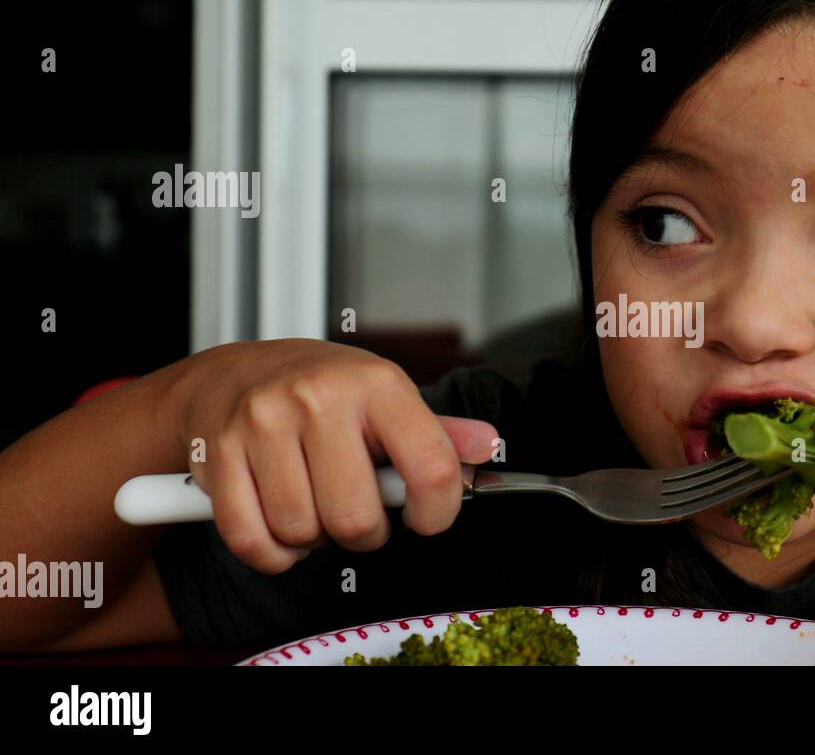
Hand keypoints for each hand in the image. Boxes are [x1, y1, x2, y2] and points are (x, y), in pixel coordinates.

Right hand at [161, 338, 498, 573]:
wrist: (231, 373)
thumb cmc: (320, 391)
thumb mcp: (385, 397)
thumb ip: (438, 432)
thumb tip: (487, 445)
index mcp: (377, 384)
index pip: (431, 467)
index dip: (438, 512)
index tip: (427, 519)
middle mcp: (319, 398)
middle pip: (355, 518)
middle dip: (363, 533)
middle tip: (356, 512)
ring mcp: (263, 424)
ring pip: (301, 532)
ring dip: (312, 539)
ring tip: (314, 505)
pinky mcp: (217, 453)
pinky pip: (251, 540)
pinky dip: (271, 552)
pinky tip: (279, 526)